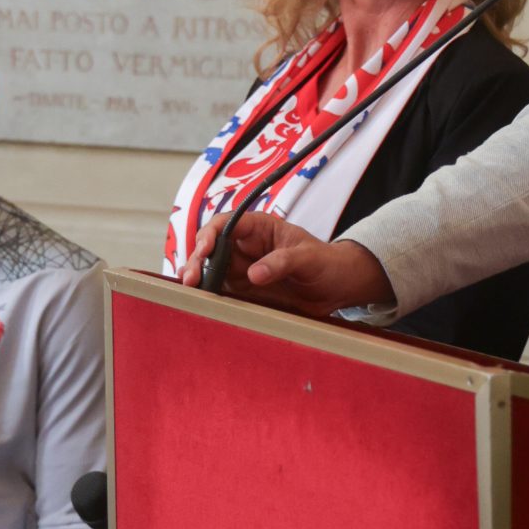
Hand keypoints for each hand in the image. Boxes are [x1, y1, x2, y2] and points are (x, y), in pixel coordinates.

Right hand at [181, 214, 393, 318]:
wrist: (338, 288)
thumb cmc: (327, 263)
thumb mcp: (309, 258)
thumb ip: (282, 262)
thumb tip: (254, 274)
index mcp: (259, 229)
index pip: (226, 224)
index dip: (210, 234)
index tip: (205, 249)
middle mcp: (245, 248)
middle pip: (211, 249)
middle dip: (197, 260)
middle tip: (190, 279)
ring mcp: (242, 270)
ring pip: (211, 271)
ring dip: (198, 280)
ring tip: (190, 293)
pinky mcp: (244, 292)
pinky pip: (222, 293)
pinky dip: (209, 298)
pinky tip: (201, 304)